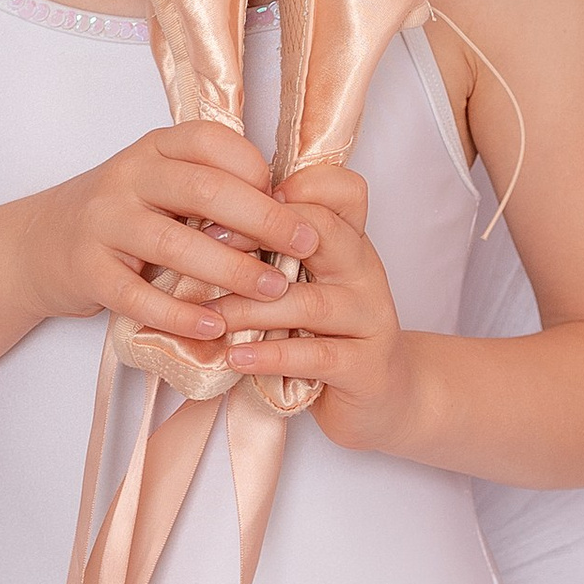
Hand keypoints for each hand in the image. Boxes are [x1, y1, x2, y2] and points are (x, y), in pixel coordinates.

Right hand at [14, 122, 320, 354]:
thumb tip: (288, 212)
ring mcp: (103, 221)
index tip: (293, 202)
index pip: (212, 142)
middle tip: (305, 243)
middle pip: (202, 189)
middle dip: (262, 218)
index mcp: (155, 148)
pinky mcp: (87, 269)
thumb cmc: (123, 214)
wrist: (39, 243)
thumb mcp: (161, 184)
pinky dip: (179, 314)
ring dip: (230, 269)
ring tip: (272, 290)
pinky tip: (214, 327)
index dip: (257, 170)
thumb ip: (212, 188)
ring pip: (173, 243)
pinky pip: (137, 295)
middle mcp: (128, 176)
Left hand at [222, 163, 417, 450]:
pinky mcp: (366, 366)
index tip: (237, 203)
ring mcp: (370, 318)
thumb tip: (203, 226)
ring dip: (249, 309)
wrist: (381, 396)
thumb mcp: (303, 284)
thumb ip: (272, 255)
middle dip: (257, 236)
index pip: (341, 190)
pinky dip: (270, 356)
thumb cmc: (326, 334)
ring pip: (308, 301)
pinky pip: (315, 355)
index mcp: (350, 242)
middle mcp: (364, 272)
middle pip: (322, 231)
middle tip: (205, 247)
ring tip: (209, 317)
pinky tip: (235, 357)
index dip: (294, 187)